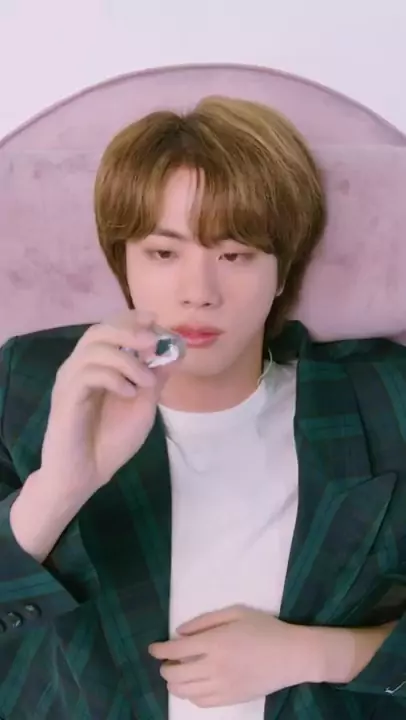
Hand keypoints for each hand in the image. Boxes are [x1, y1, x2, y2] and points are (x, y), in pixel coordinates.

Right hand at [40, 310, 173, 498]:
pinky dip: (114, 377)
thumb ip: (155, 379)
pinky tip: (129, 393)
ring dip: (127, 359)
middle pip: (98, 330)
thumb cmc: (111, 442)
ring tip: (146, 380)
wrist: (86, 475)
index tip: (156, 321)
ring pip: (94, 348)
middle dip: (128, 329)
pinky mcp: (66, 397)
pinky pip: (87, 373)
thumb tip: (175, 351)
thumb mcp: (143, 406)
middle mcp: (80, 367)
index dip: (132, 320)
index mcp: (97, 365)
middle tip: (152, 341)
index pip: (110, 328)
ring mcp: (71, 381)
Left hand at [149, 605, 315, 707]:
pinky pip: (201, 703)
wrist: (292, 656)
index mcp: (215, 642)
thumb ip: (205, 621)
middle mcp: (214, 667)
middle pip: (176, 674)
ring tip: (176, 674)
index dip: (159, 650)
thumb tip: (180, 632)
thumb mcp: (236, 613)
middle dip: (165, 668)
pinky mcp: (230, 700)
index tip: (152, 648)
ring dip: (174, 684)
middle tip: (166, 661)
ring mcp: (222, 687)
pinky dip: (190, 696)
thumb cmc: (264, 628)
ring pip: (185, 691)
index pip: (176, 650)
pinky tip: (193, 686)